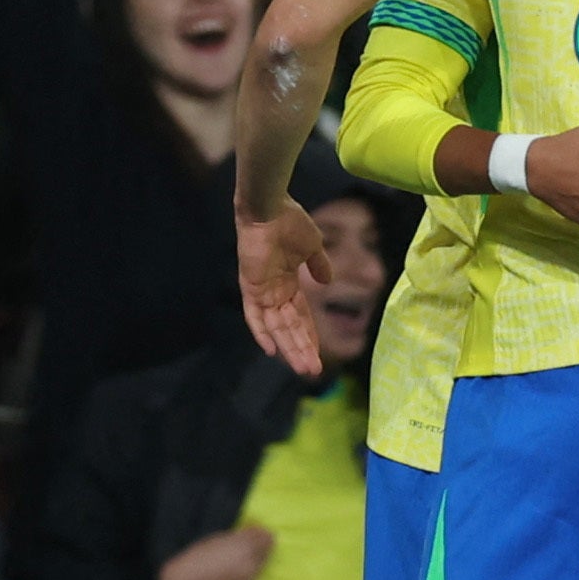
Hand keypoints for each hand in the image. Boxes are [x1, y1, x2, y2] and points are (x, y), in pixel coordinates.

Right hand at [157, 527, 276, 579]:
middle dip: (255, 551)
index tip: (251, 534)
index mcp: (244, 547)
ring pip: (256, 570)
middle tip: (236, 552)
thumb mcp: (218, 539)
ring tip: (227, 569)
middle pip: (264, 554)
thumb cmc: (196, 557)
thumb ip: (240, 536)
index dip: (260, 535)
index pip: (268, 538)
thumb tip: (256, 532)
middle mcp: (251, 566)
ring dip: (247, 567)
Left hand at [237, 197, 332, 368]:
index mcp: (288, 282)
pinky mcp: (251, 288)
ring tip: (303, 367)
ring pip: (276, 327)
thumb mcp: (312, 246)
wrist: (270, 208)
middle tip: (314, 371)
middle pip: (290, 327)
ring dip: (290, 347)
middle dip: (302, 349)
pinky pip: (254, 316)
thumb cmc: (291, 221)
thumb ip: (318, 264)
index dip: (309, 335)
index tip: (319, 355)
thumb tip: (328, 281)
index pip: (300, 316)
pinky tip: (271, 351)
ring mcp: (262, 291)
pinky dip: (261, 333)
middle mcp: (274, 292)